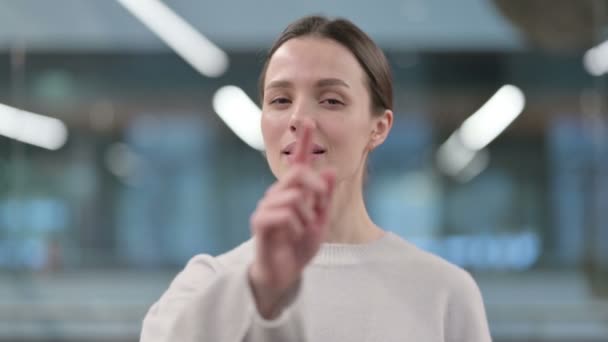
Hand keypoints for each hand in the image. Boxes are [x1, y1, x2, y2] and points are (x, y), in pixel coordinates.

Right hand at [248, 125, 334, 318]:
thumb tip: (331, 171)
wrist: (285, 273)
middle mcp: (278, 194)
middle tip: (317, 210)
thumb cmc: (299, 246)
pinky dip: (295, 226)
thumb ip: (325, 198)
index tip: (308, 121)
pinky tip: (292, 236)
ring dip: (306, 217)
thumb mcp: (320, 221)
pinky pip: (283, 214)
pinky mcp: (260, 222)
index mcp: (293, 191)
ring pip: (295, 196)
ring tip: (301, 230)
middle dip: (316, 191)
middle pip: (300, 173)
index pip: (299, 162)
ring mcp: (267, 206)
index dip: (304, 141)